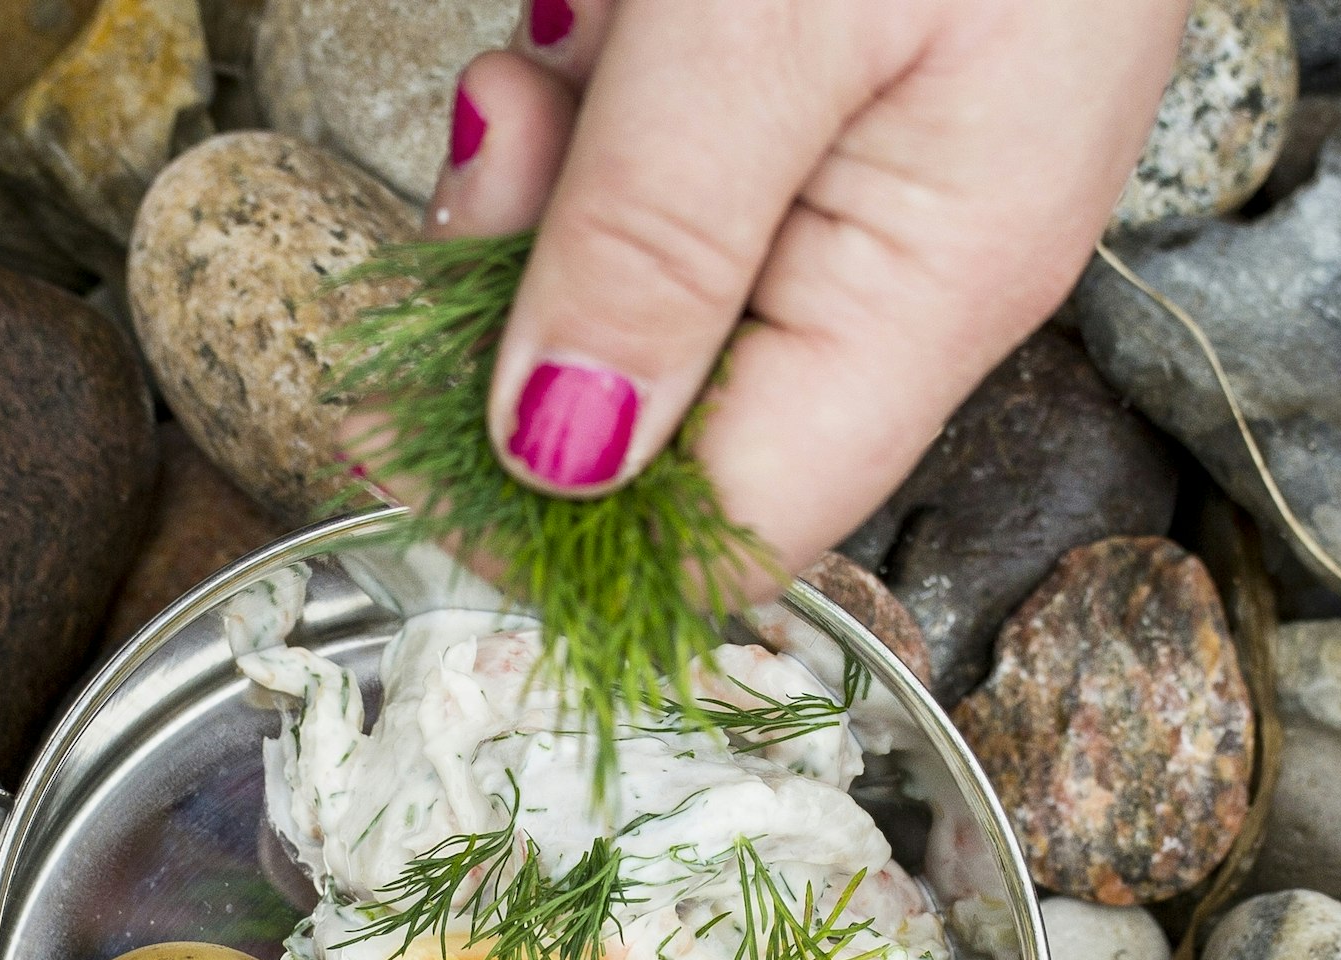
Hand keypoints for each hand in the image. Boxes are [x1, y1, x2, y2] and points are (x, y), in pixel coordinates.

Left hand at [424, 0, 1184, 572]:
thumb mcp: (759, 29)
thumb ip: (651, 252)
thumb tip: (556, 464)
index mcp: (936, 281)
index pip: (735, 529)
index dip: (557, 526)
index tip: (404, 430)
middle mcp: (908, 244)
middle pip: (655, 388)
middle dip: (535, 275)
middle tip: (521, 125)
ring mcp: (866, 146)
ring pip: (630, 246)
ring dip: (556, 148)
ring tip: (588, 21)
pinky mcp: (817, 55)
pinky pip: (658, 128)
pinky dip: (603, 63)